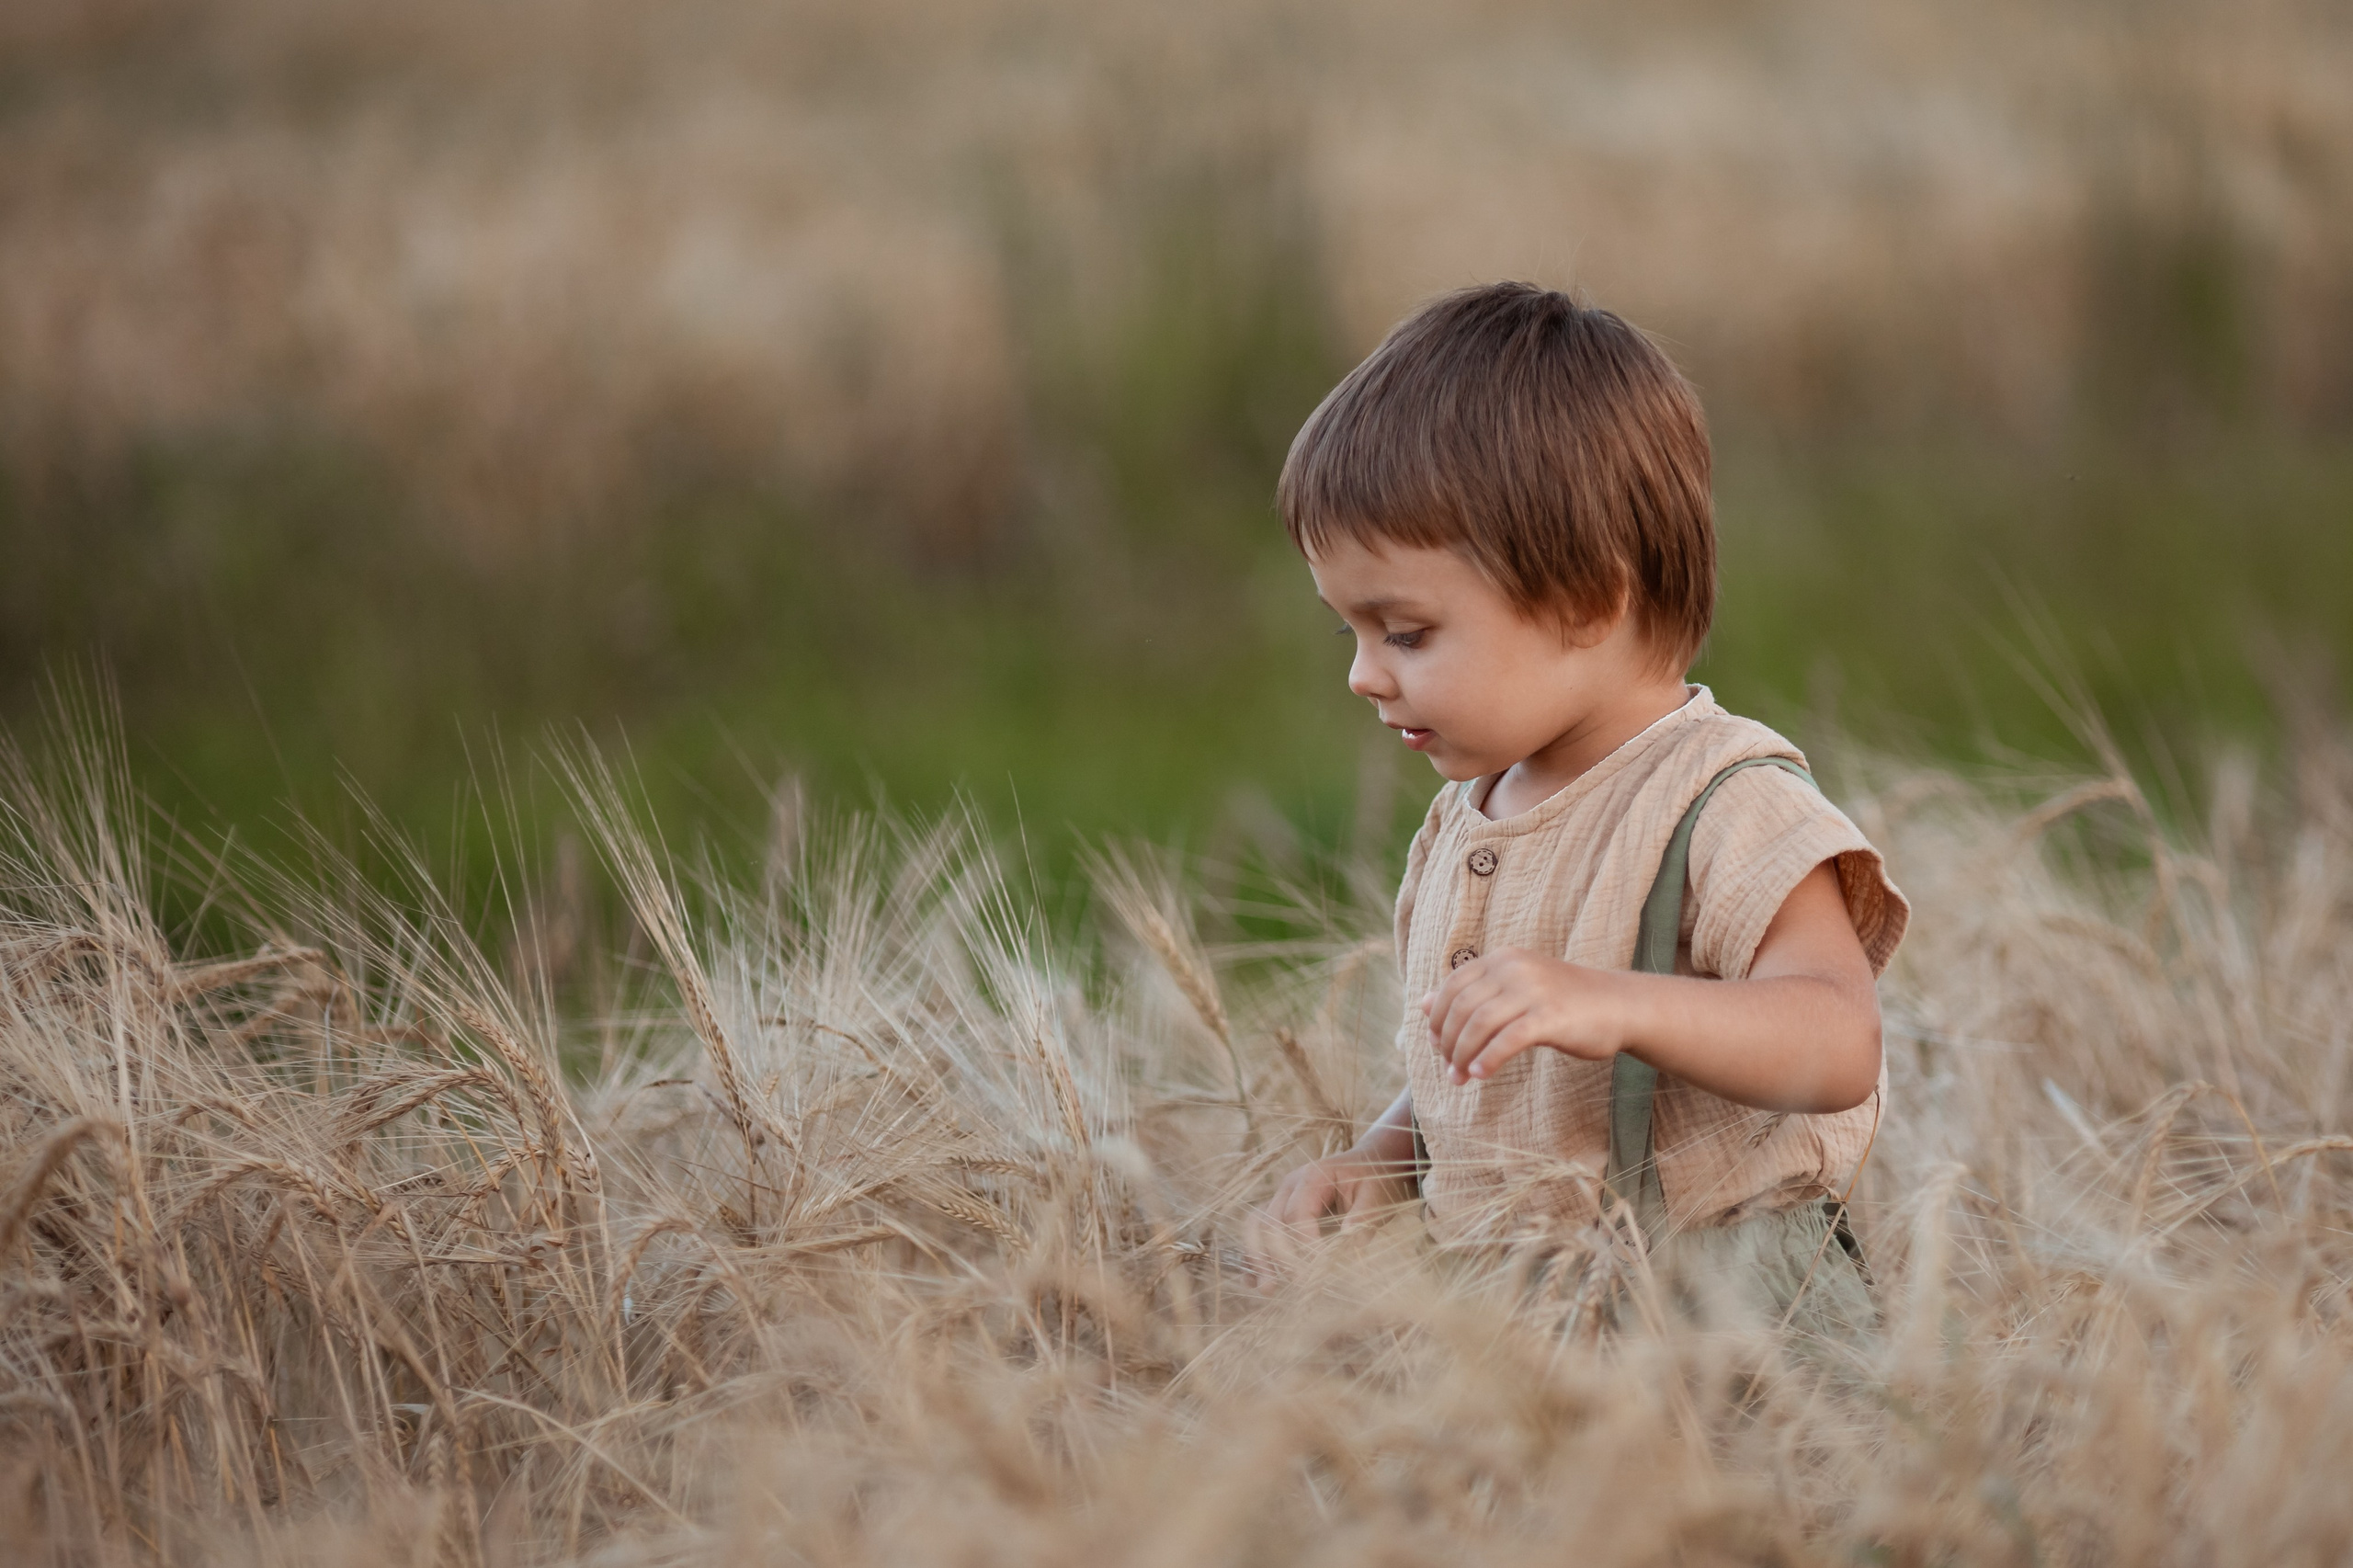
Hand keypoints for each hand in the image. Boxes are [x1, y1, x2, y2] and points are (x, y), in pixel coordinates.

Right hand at [1246, 1141, 1416, 1278]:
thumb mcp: (1376, 1193)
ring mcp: (1281, 1198)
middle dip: (1280, 1256)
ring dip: (1259, 1258)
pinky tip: (1254, 1281)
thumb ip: (1364, 1215)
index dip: (1306, 1243)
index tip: (1319, 1269)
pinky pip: (1259, 1233)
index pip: (1298, 1213)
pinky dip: (1255, 1256)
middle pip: (1271, 1222)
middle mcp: (1289, 1186)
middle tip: (1299, 1283)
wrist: (1369, 1164)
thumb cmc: (1373, 1178)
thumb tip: (1353, 1241)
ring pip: (1257, 1228)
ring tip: (1267, 1288)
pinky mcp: (1281, 1213)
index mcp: (1312, 1176)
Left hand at [1420, 947, 1636, 1084]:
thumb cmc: (1565, 1002)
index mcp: (1503, 959)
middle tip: (1448, 1070)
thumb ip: (1472, 994)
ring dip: (1463, 1056)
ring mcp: (1533, 991)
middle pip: (1461, 1007)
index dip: (1438, 1019)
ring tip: (1460, 1079)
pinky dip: (1488, 1059)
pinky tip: (1481, 1075)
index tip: (1437, 1045)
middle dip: (1448, 1042)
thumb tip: (1422, 1002)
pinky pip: (1507, 1040)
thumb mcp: (1515, 989)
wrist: (1620, 1005)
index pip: (1452, 987)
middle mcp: (1514, 968)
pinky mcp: (1550, 1016)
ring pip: (1479, 1024)